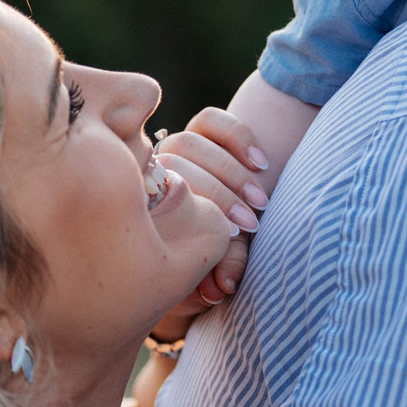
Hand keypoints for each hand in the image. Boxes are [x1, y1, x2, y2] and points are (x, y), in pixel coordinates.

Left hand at [148, 107, 271, 329]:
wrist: (224, 221)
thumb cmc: (214, 248)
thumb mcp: (220, 260)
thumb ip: (222, 267)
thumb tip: (223, 286)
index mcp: (146, 202)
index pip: (162, 193)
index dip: (202, 210)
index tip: (234, 232)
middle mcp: (153, 170)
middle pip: (177, 167)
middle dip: (220, 197)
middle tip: (251, 223)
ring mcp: (176, 148)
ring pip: (194, 143)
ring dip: (231, 173)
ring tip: (261, 202)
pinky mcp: (200, 129)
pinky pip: (211, 120)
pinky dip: (237, 136)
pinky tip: (260, 163)